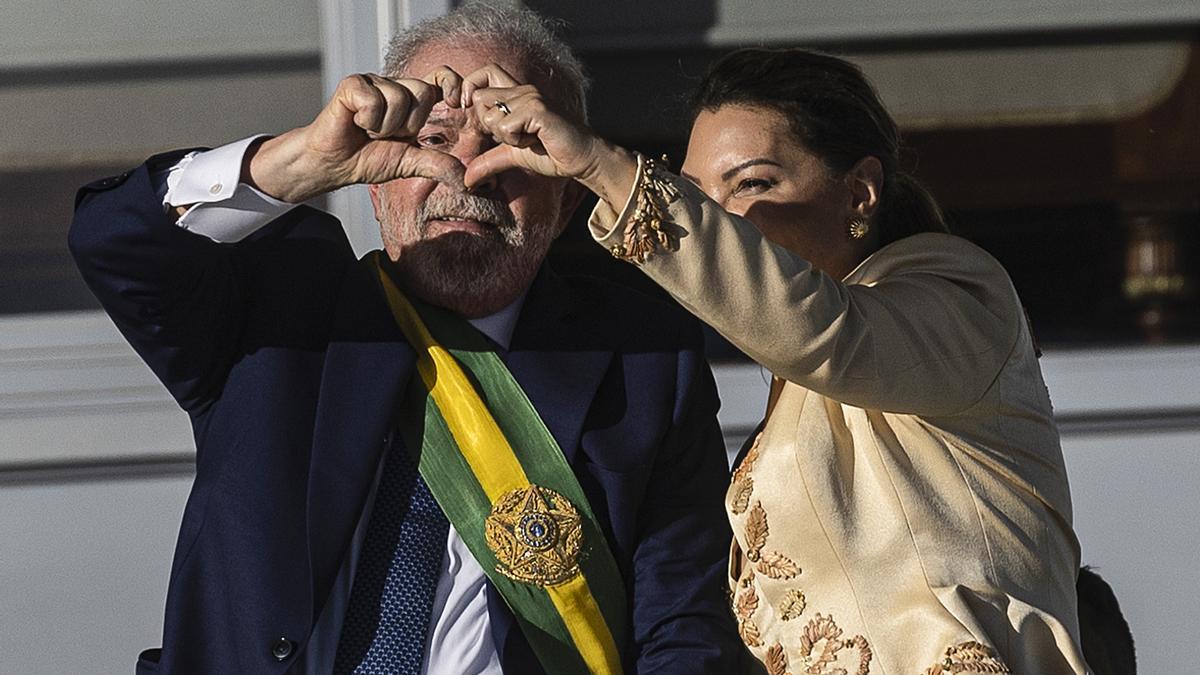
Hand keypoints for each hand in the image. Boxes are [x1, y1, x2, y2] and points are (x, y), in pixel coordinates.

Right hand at [245, 70, 465, 202]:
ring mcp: (374, 82)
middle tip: (388, 135)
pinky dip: (367, 121)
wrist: (334, 164)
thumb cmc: (369, 158)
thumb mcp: (411, 163)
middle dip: (408, 124)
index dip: (453, 84)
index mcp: (412, 100)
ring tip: (370, 131)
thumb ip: (439, 165)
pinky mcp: (353, 85)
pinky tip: (356, 123)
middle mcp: (395, 85)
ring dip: (385, 127)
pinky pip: (374, 101)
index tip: (457, 103)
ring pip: (399, 98)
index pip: (442, 77)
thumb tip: (468, 182)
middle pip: (422, 92)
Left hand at [458, 64, 637, 206]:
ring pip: (491, 115)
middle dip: (488, 124)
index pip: (482, 74)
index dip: (470, 90)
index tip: (474, 114)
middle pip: (479, 97)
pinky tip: (535, 140)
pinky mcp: (538, 109)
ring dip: (505, 136)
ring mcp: (530, 97)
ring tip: (528, 139)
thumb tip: (466, 181)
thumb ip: (488, 162)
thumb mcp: (513, 156)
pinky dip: (516, 140)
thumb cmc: (552, 153)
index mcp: (516, 94)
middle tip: (513, 136)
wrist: (583, 158)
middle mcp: (522, 89)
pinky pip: (506, 125)